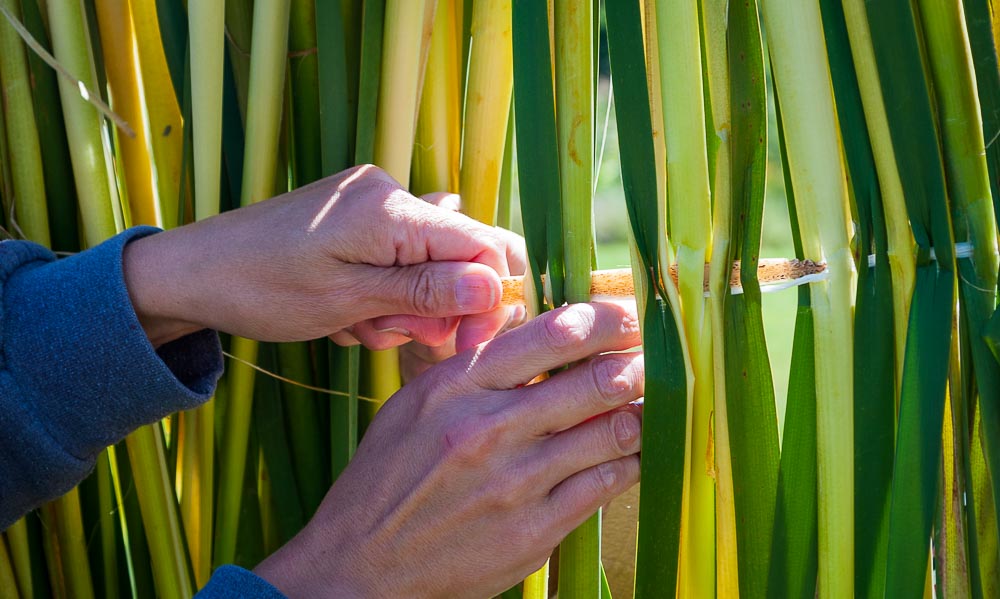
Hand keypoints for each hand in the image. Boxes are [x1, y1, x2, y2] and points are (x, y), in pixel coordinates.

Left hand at [122, 165, 524, 349]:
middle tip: (386, 332)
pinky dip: (381, 296)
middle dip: (434, 308)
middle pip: (458, 257)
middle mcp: (389, 194)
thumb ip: (426, 292)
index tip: (468, 347)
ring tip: (352, 324)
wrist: (193, 273)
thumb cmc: (261, 288)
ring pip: (427, 268)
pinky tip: (345, 313)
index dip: (487, 300)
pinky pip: (397, 263)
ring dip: (400, 310)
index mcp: (390, 208)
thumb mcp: (347, 300)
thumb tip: (495, 288)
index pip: (482, 245)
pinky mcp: (359, 221)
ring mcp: (373, 205)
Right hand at [254, 302, 644, 597]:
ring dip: (640, 412)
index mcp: (455, 387)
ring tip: (650, 402)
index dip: (601, 319)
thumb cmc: (385, 479)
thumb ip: (472, 369)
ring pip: (609, 431)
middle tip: (653, 355)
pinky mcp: (534, 530)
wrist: (359, 566)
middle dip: (636, 362)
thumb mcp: (413, 405)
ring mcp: (514, 482)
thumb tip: (535, 331)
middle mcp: (487, 428)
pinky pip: (604, 485)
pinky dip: (629, 463)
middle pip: (592, 380)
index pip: (548, 336)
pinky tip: (634, 452)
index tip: (627, 315)